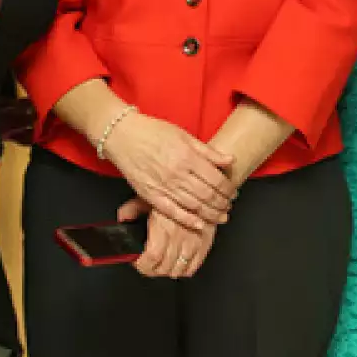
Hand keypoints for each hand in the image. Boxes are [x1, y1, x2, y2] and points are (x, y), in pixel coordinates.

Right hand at [102, 112, 236, 230]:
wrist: (123, 136)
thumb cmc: (153, 132)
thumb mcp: (184, 135)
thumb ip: (208, 151)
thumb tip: (229, 160)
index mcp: (188, 157)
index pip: (216, 179)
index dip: (228, 188)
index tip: (232, 192)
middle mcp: (178, 173)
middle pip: (208, 195)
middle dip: (222, 203)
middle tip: (228, 206)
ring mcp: (164, 186)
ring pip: (194, 206)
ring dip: (211, 214)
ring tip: (220, 216)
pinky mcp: (151, 195)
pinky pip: (173, 212)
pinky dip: (188, 220)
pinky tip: (199, 224)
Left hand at [125, 200, 216, 279]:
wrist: (201, 187)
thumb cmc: (175, 191)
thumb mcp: (148, 196)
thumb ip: (132, 209)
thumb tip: (122, 218)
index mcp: (164, 226)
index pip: (152, 258)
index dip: (141, 265)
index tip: (136, 261)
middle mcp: (180, 237)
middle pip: (164, 268)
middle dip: (151, 269)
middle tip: (145, 263)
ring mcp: (194, 242)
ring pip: (178, 270)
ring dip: (166, 271)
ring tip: (160, 264)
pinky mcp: (206, 243)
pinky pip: (193, 267)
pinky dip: (183, 270)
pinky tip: (176, 264)